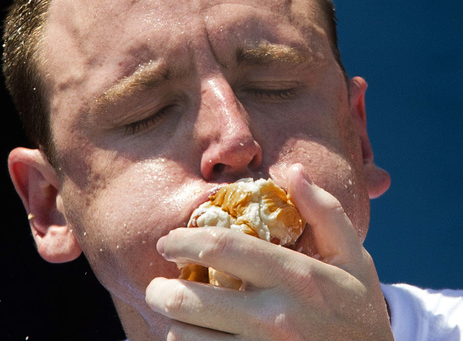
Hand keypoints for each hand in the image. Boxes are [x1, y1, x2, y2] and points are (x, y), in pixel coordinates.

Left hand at [146, 164, 392, 339]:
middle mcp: (275, 318)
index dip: (183, 241)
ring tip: (176, 316)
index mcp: (297, 277)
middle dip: (160, 291)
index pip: (222, 248)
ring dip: (172, 325)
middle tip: (157, 286)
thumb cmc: (358, 310)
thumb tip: (291, 170)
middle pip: (190, 301)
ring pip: (188, 339)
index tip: (167, 243)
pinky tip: (192, 338)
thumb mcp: (353, 257)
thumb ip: (324, 211)